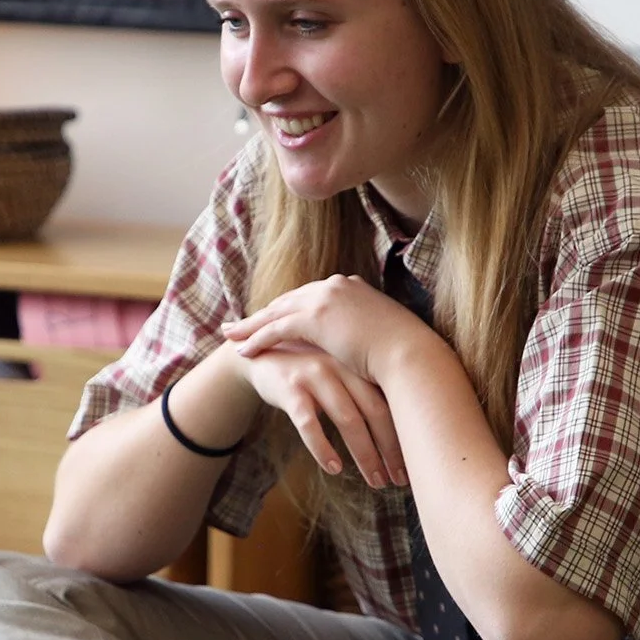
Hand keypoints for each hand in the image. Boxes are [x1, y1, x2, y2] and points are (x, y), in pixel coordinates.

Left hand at [223, 274, 422, 385]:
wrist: (410, 355)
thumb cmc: (400, 353)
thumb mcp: (378, 334)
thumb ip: (361, 329)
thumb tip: (359, 342)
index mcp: (349, 285)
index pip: (308, 296)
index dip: (285, 309)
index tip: (268, 318)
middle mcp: (334, 285)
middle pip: (287, 300)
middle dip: (261, 314)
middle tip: (238, 325)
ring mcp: (323, 298)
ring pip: (276, 313)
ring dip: (250, 326)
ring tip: (230, 336)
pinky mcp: (314, 318)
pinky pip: (276, 328)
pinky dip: (256, 338)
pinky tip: (242, 350)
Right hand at [233, 342, 405, 486]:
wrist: (256, 356)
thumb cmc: (304, 372)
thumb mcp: (336, 374)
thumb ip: (361, 393)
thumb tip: (397, 432)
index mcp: (357, 364)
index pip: (389, 402)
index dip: (403, 435)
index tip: (412, 465)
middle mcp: (341, 366)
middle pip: (374, 411)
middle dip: (389, 449)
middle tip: (398, 480)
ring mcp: (314, 376)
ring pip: (347, 419)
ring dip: (364, 454)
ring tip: (374, 480)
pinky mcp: (290, 389)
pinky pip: (309, 423)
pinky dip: (322, 447)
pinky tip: (333, 467)